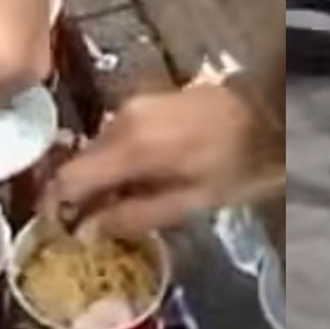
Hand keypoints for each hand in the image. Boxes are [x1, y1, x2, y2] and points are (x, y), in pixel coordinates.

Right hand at [47, 84, 271, 236]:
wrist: (272, 112)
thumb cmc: (237, 165)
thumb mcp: (190, 202)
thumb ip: (134, 216)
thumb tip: (87, 230)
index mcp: (130, 146)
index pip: (68, 177)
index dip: (57, 206)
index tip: (59, 229)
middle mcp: (122, 118)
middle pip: (81, 161)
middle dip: (80, 194)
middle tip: (94, 224)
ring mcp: (134, 104)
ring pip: (98, 146)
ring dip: (101, 175)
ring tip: (121, 203)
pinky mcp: (147, 98)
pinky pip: (117, 133)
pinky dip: (118, 157)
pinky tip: (139, 175)